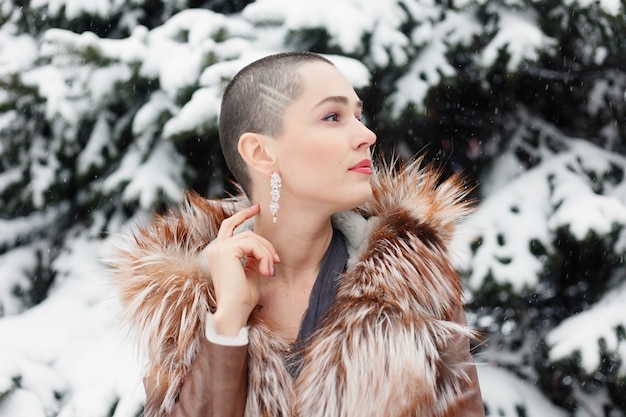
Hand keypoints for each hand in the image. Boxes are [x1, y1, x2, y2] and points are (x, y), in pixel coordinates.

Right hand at [203, 204, 279, 335]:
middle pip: (243, 230)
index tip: (257, 207)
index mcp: (218, 254)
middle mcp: (215, 249)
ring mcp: (219, 249)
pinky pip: (252, 245)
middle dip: (264, 241)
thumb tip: (264, 249)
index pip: (229, 227)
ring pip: (250, 238)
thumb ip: (254, 258)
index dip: (242, 215)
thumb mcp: (251, 273)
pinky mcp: (226, 251)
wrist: (234, 312)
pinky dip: (264, 256)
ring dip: (266, 253)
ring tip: (271, 270)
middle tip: (277, 259)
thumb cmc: (242, 299)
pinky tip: (267, 271)